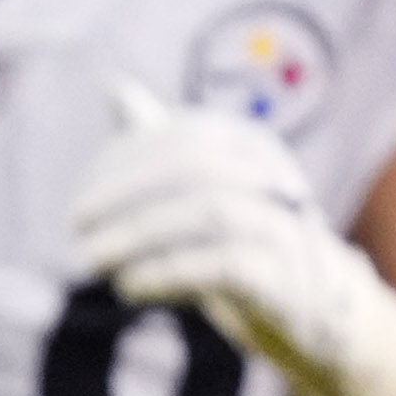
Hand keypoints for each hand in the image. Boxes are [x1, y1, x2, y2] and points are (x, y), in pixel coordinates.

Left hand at [68, 76, 395, 395]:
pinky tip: (129, 288)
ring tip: (90, 261)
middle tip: (75, 225)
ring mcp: (285, 225)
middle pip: (192, 167)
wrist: (320, 310)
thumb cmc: (248, 242)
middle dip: (124, 194)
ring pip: (208, 212)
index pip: (180, 138)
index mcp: (251, 146)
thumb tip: (115, 86)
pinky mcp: (286, 277)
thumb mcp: (202, 188)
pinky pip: (224, 265)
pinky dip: (169, 273)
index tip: (80, 207)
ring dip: (138, 235)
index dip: (121, 166)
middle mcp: (273, 177)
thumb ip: (162, 143)